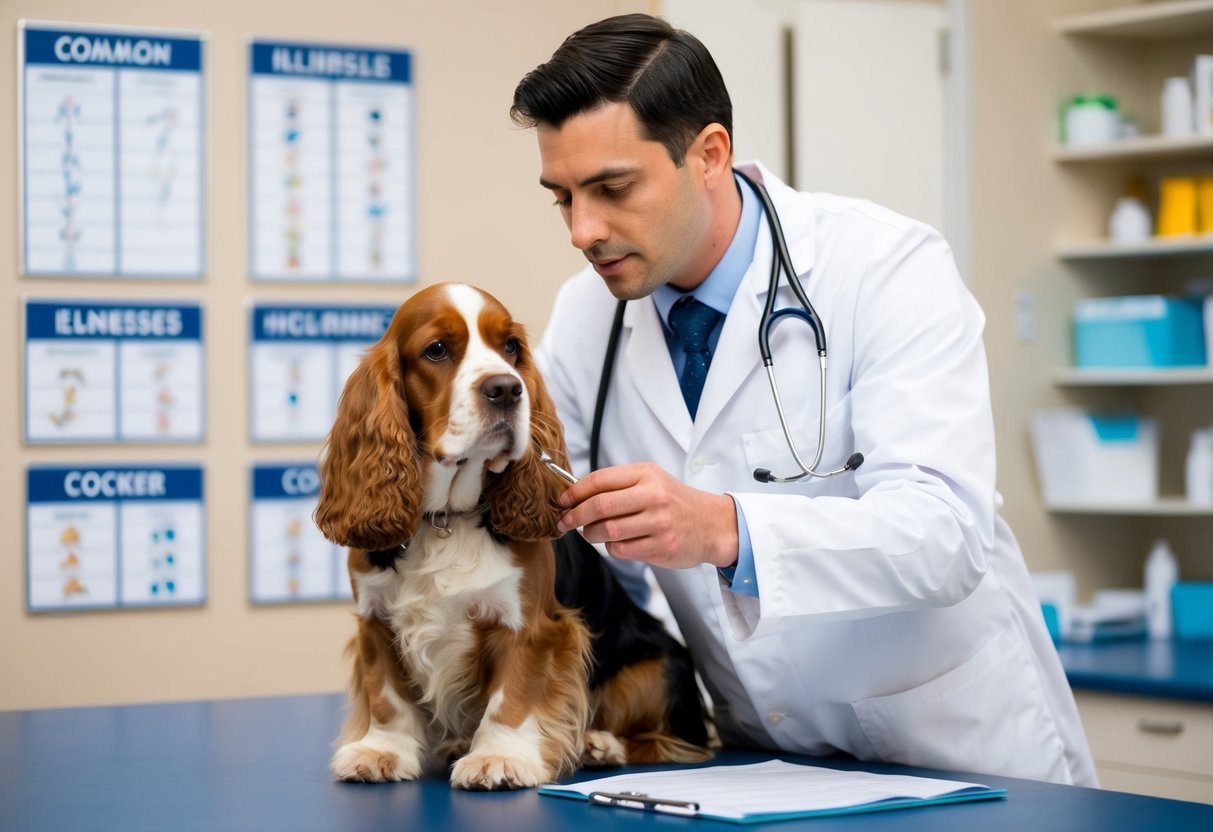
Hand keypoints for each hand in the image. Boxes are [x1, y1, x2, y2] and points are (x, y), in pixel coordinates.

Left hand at [556, 462, 738, 569]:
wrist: (713, 524)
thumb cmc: (675, 502)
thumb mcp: (651, 481)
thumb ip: (618, 485)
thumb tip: (575, 496)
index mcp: (647, 474)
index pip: (600, 480)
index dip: (574, 491)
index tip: (562, 501)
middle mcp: (653, 495)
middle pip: (599, 506)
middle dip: (575, 516)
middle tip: (565, 522)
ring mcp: (659, 522)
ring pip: (607, 530)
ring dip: (591, 534)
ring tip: (592, 533)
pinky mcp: (661, 547)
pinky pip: (620, 549)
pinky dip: (611, 548)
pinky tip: (617, 543)